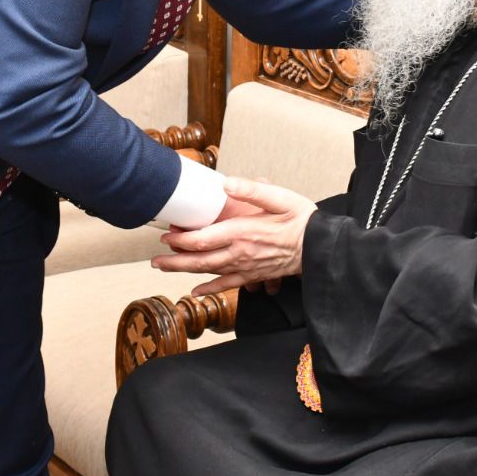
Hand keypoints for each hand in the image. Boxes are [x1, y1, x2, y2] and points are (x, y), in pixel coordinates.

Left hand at [152, 178, 315, 296]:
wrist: (321, 248)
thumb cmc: (303, 220)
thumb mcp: (280, 197)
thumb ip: (252, 191)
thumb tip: (225, 183)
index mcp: (242, 232)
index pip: (202, 239)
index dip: (181, 239)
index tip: (166, 236)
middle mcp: (240, 253)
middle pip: (199, 260)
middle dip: (174, 260)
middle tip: (155, 259)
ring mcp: (246, 267)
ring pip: (208, 272)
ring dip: (184, 271)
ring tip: (165, 268)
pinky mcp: (254, 276)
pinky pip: (227, 285)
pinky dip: (209, 289)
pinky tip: (196, 292)